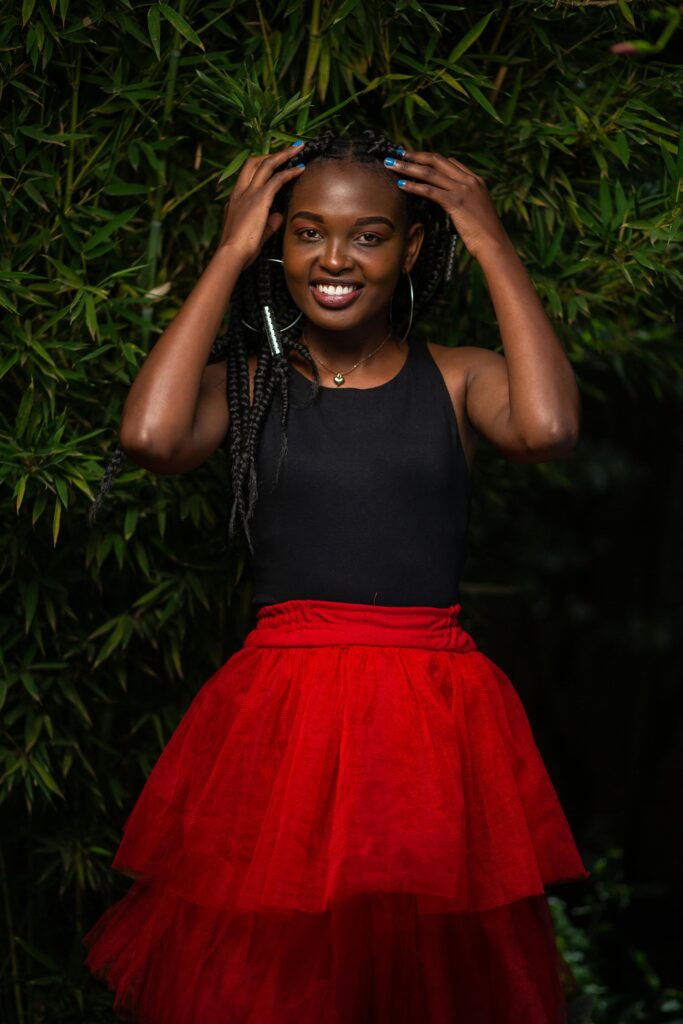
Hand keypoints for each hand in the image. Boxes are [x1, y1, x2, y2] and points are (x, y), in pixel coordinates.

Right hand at [218, 143, 305, 267]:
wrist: (231, 254)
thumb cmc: (240, 250)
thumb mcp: (255, 234)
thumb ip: (268, 224)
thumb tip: (279, 216)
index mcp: (235, 200)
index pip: (247, 176)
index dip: (261, 166)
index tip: (274, 162)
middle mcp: (240, 192)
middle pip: (253, 163)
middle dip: (272, 153)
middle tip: (289, 149)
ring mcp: (248, 194)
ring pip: (266, 165)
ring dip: (283, 154)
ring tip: (298, 148)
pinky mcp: (259, 199)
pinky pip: (277, 179)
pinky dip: (289, 172)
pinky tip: (300, 169)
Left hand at [384, 150, 509, 260]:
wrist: (494, 244)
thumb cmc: (485, 233)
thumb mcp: (476, 210)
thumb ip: (465, 200)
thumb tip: (450, 199)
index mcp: (475, 180)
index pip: (449, 162)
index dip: (429, 158)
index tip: (415, 157)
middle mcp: (469, 180)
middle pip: (438, 160)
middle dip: (416, 156)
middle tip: (399, 153)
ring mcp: (463, 190)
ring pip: (430, 173)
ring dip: (408, 167)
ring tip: (392, 165)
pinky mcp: (456, 202)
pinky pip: (430, 190)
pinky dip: (414, 186)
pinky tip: (401, 184)